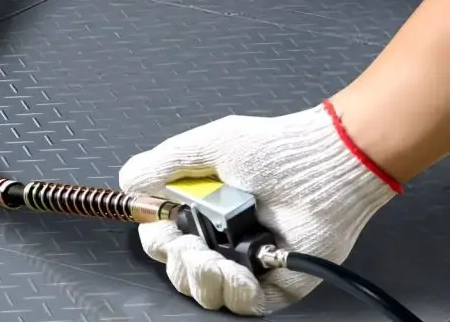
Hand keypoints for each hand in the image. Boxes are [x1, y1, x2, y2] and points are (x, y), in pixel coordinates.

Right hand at [118, 102, 398, 314]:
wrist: (325, 167)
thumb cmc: (273, 149)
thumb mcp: (208, 145)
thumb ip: (164, 164)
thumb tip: (127, 182)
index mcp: (198, 204)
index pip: (160, 234)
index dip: (155, 238)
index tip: (163, 230)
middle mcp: (217, 236)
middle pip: (177, 269)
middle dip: (178, 263)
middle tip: (194, 248)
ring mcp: (245, 262)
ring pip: (204, 291)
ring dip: (203, 280)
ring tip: (218, 263)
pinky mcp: (274, 284)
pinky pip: (243, 305)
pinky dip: (236, 294)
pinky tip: (240, 275)